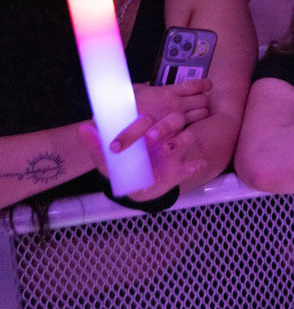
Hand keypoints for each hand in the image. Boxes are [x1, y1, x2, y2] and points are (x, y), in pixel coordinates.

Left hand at [79, 112, 205, 200]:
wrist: (137, 189)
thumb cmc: (124, 168)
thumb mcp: (108, 159)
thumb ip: (96, 145)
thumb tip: (82, 129)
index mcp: (145, 131)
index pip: (145, 120)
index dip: (132, 130)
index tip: (116, 146)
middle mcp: (163, 136)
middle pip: (173, 120)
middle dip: (164, 126)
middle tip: (150, 137)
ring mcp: (175, 152)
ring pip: (188, 137)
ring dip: (180, 141)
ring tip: (168, 150)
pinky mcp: (183, 169)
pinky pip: (195, 164)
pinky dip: (195, 165)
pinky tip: (192, 166)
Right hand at [111, 78, 211, 151]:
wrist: (117, 132)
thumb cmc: (124, 111)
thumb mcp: (134, 93)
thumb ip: (143, 89)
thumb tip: (148, 85)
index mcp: (167, 93)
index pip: (195, 85)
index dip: (204, 84)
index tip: (207, 85)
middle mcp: (175, 106)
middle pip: (203, 100)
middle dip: (203, 99)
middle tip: (199, 100)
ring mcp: (177, 121)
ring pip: (202, 114)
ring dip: (202, 113)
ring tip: (196, 113)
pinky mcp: (175, 134)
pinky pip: (192, 129)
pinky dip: (193, 126)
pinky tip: (189, 127)